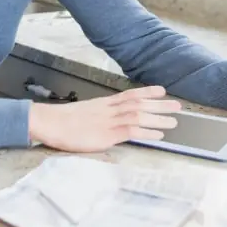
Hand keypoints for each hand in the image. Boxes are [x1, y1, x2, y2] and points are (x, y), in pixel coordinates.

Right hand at [28, 85, 181, 151]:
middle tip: (178, 105)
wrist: (48, 122)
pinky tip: (158, 136)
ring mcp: (108, 121)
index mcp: (103, 104)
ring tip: (174, 121)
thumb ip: (98, 116)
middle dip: (159, 105)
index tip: (162, 90)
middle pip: (138, 104)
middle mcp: (108, 109)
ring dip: (158, 118)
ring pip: (138, 116)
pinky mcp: (106, 135)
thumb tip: (107, 120)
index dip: (147, 92)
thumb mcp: (83, 114)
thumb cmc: (61, 121)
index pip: (129, 94)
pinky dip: (146, 132)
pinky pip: (131, 132)